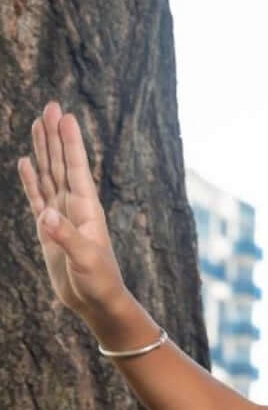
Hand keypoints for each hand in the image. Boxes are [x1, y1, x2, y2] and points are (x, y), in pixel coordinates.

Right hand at [17, 100, 129, 322]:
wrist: (96, 302)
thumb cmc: (99, 282)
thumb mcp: (85, 260)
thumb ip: (66, 236)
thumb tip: (46, 214)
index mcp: (87, 210)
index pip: (76, 168)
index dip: (70, 142)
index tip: (64, 115)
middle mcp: (74, 207)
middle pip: (61, 164)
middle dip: (55, 136)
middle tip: (51, 106)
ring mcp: (61, 216)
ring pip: (48, 175)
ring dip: (43, 151)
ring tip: (38, 124)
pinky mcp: (49, 230)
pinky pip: (37, 198)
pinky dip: (30, 180)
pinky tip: (25, 162)